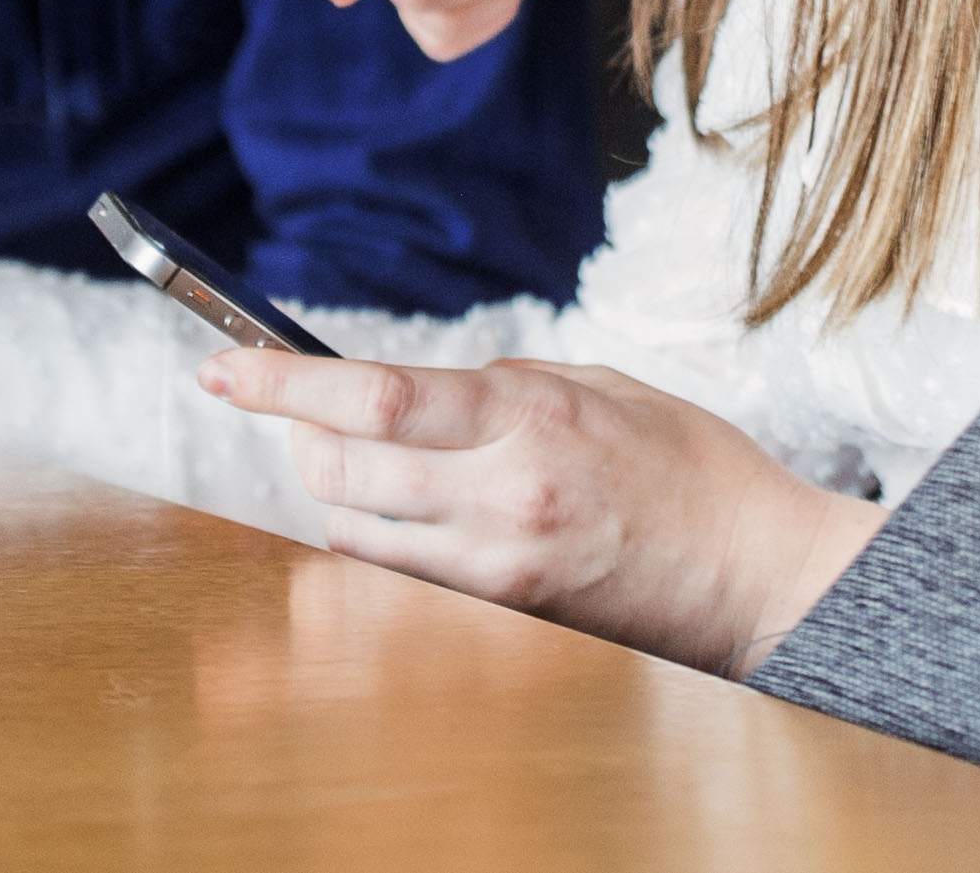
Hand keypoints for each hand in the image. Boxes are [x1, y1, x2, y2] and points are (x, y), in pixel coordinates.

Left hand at [203, 347, 878, 677]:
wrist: (756, 573)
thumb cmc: (690, 465)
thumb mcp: (597, 386)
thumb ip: (500, 388)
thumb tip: (409, 392)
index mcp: (529, 417)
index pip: (373, 399)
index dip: (283, 383)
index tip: (223, 366)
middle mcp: (501, 495)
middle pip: (341, 470)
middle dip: (303, 436)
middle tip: (307, 413)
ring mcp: (497, 564)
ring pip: (355, 529)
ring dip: (343, 491)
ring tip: (384, 466)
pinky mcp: (502, 613)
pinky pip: (400, 575)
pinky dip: (385, 537)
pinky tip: (415, 512)